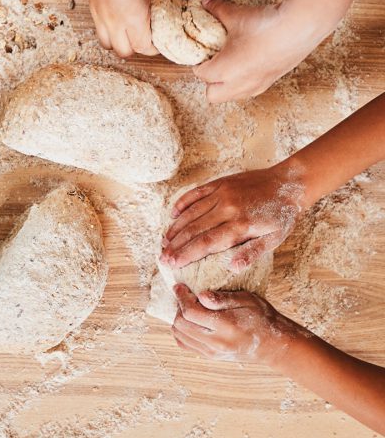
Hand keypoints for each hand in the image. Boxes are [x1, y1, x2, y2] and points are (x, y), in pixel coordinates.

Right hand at [80, 0, 198, 57]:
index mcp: (133, 17)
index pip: (144, 47)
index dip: (155, 47)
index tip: (162, 38)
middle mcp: (114, 22)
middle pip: (125, 51)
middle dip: (137, 48)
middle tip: (148, 35)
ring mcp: (101, 16)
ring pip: (109, 44)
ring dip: (120, 42)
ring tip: (130, 30)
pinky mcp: (92, 8)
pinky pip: (100, 30)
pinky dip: (110, 31)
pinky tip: (119, 17)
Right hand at [161, 163, 306, 269]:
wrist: (289, 183)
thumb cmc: (282, 215)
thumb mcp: (274, 239)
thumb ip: (252, 253)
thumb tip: (232, 268)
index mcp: (241, 225)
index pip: (206, 243)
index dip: (187, 254)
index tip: (173, 264)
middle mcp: (227, 208)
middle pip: (194, 229)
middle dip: (176, 245)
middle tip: (162, 257)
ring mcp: (222, 193)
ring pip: (191, 212)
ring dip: (176, 227)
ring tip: (164, 241)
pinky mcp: (220, 183)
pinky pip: (195, 193)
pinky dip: (182, 203)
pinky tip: (173, 215)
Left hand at [171, 284, 302, 363]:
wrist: (273, 345)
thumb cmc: (261, 317)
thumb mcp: (246, 299)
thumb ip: (222, 298)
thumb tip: (200, 295)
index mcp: (225, 325)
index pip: (190, 312)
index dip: (181, 296)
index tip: (180, 286)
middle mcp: (216, 342)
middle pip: (181, 324)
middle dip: (178, 306)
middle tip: (186, 295)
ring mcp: (212, 352)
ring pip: (180, 335)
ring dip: (178, 319)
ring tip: (189, 307)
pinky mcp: (210, 356)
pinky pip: (185, 345)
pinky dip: (181, 331)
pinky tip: (190, 321)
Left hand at [193, 0, 324, 102]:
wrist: (299, 28)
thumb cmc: (263, 24)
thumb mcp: (235, 15)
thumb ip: (217, 8)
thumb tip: (205, 0)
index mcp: (223, 71)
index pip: (201, 74)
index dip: (198, 64)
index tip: (201, 55)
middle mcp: (237, 84)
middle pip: (212, 95)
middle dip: (209, 82)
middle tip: (213, 64)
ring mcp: (255, 85)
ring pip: (232, 96)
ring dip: (227, 86)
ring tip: (230, 67)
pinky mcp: (270, 82)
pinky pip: (250, 91)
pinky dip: (245, 83)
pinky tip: (250, 66)